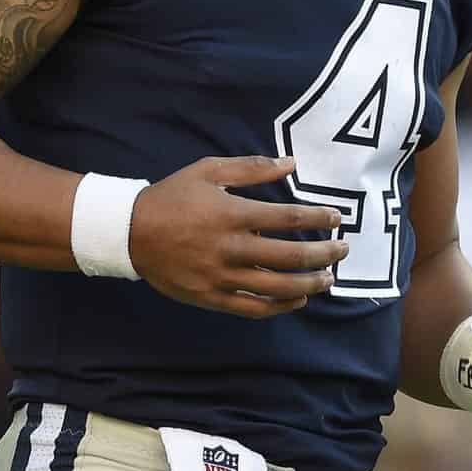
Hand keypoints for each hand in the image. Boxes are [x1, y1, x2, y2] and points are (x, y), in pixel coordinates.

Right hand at [128, 155, 345, 317]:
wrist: (128, 232)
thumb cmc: (172, 197)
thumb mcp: (209, 171)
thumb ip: (252, 168)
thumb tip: (291, 163)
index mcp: (232, 214)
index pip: (288, 219)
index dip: (319, 219)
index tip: (337, 217)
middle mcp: (230, 248)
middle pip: (291, 256)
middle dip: (324, 254)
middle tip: (343, 250)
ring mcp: (221, 276)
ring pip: (276, 287)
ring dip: (309, 283)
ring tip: (328, 278)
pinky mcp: (211, 297)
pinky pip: (252, 308)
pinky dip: (279, 307)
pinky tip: (298, 299)